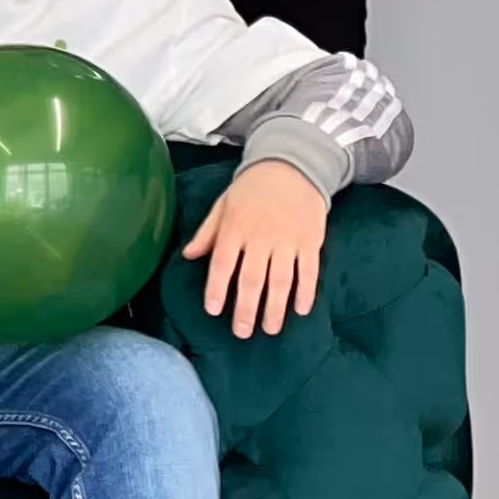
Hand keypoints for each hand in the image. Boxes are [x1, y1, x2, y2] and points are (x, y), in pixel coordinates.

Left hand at [184, 158, 326, 339]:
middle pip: (252, 278)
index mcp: (235, 228)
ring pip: (281, 279)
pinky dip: (306, 291)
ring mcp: (288, 240)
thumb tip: (188, 256)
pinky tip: (301, 309)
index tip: (214, 311)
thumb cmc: (251, 188)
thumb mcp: (223, 205)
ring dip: (276, 307)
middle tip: (242, 332)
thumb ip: (207, 232)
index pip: (223, 263)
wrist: (291, 166)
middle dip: (247, 308)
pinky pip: (309, 270)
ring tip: (270, 329)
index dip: (217, 288)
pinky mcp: (311, 240)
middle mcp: (261, 236)